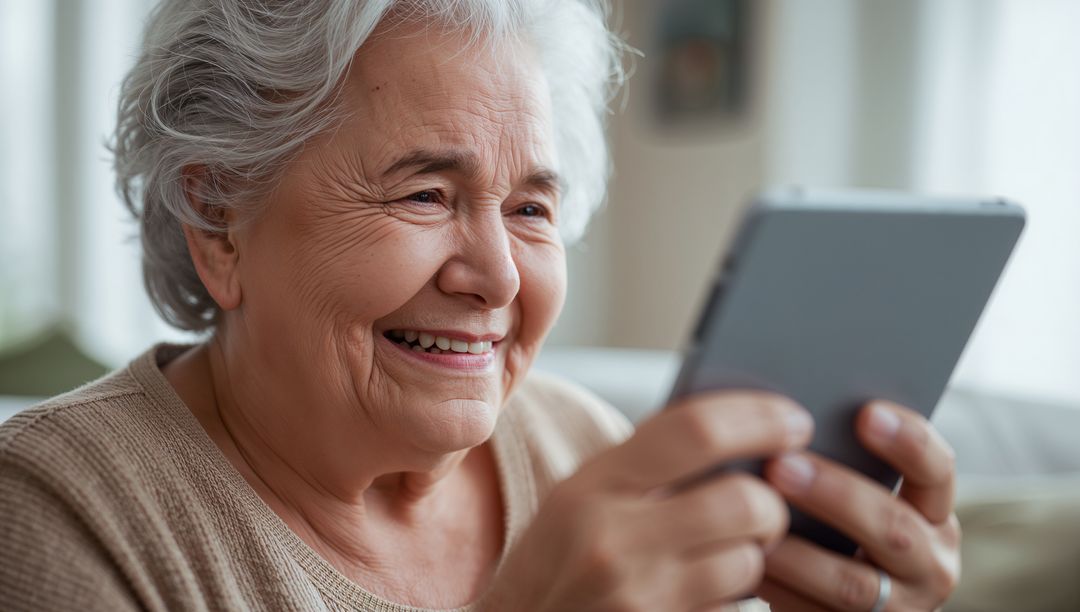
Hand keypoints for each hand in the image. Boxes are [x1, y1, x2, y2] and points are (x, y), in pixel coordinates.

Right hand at [483, 391, 813, 611]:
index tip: (794, 421)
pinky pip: (734, 609)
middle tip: (764, 507)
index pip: (695, 430)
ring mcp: (637, 598)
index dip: (760, 418)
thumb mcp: (578, 497)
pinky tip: (710, 591)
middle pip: (742, 502)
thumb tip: (739, 430)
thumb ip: (643, 464)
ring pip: (747, 563)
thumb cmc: (555, 562)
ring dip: (752, 557)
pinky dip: (736, 598)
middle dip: (771, 504)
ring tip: (726, 554)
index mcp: (592, 486)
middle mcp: (612, 540)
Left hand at [757, 401, 960, 610]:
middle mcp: (931, 564)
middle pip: (892, 526)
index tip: (866, 413)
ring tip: (755, 521)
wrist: (834, 603)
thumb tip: (780, 415)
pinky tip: (746, 564)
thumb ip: (838, 460)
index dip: (908, 441)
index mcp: (933, 512)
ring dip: (799, 552)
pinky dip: (779, 589)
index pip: (938, 470)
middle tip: (781, 465)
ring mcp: (900, 608)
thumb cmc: (834, 527)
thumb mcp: (855, 495)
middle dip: (835, 494)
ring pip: (852, 584)